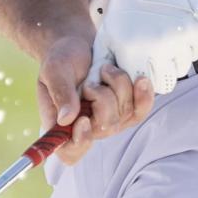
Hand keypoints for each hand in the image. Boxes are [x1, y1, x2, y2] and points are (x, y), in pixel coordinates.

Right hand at [36, 27, 155, 165]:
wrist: (79, 45)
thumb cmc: (61, 59)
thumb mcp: (54, 70)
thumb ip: (60, 92)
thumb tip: (66, 119)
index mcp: (61, 125)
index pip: (70, 152)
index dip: (80, 143)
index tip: (83, 120)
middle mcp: (87, 128)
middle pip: (105, 128)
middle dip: (103, 98)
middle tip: (91, 80)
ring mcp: (109, 120)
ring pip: (125, 115)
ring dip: (119, 87)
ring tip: (106, 69)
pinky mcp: (126, 109)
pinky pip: (140, 111)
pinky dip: (143, 95)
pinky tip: (141, 80)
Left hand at [91, 0, 197, 95]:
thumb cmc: (125, 7)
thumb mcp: (107, 33)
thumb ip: (103, 62)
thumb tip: (98, 87)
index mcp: (133, 50)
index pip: (144, 84)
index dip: (144, 77)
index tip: (142, 65)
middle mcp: (159, 47)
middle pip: (167, 80)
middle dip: (161, 71)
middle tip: (156, 55)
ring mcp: (181, 38)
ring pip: (183, 66)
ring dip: (175, 58)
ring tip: (165, 38)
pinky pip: (196, 50)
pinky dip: (188, 45)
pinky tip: (176, 29)